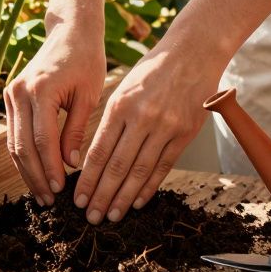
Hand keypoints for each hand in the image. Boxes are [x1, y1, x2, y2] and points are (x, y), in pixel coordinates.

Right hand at [3, 25, 106, 205]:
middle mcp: (20, 93)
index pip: (43, 141)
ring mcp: (11, 94)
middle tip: (49, 201)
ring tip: (41, 193)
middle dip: (36, 176)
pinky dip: (23, 155)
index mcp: (41, 91)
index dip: (51, 169)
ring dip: (26, 170)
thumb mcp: (89, 97)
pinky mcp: (10, 96)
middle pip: (22, 146)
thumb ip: (76, 132)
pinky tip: (35, 172)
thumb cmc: (86, 61)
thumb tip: (70, 166)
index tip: (61, 191)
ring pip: (13, 143)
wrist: (70, 32)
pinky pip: (13, 133)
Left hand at [74, 49, 215, 223]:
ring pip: (140, 171)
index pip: (99, 152)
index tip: (78, 199)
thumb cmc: (153, 71)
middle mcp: (142, 119)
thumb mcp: (124, 89)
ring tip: (112, 216)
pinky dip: (149, 187)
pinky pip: (163, 167)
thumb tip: (94, 158)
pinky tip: (137, 202)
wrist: (193, 54)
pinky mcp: (185, 134)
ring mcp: (165, 128)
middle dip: (102, 196)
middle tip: (91, 217)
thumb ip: (111, 121)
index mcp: (120, 106)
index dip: (88, 180)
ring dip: (124, 198)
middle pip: (117, 167)